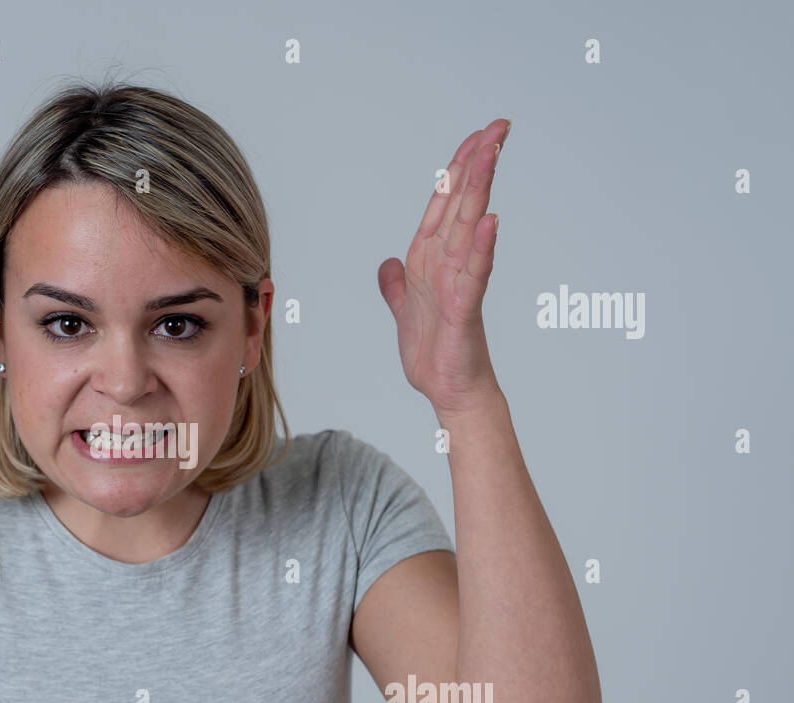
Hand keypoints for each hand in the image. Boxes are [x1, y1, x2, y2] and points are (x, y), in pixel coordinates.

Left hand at [377, 119, 509, 416]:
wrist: (448, 390)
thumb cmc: (434, 353)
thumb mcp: (404, 310)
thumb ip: (395, 284)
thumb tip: (387, 264)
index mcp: (430, 258)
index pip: (446, 201)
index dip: (459, 167)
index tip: (478, 135)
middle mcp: (448, 263)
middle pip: (464, 202)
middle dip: (479, 162)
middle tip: (500, 126)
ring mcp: (460, 282)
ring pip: (470, 226)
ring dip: (480, 189)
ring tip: (494, 152)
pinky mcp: (465, 307)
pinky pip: (474, 272)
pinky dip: (481, 246)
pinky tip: (489, 220)